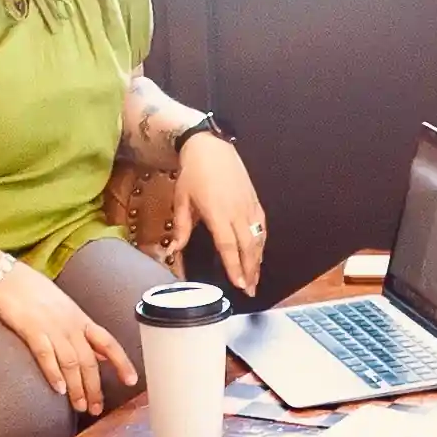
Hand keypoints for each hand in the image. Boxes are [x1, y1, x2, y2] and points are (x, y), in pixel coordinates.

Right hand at [0, 262, 137, 415]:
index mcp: (82, 320)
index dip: (121, 362)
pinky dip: (53, 373)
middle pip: (89, 360)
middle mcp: (71, 325)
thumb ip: (83, 333)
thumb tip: (100, 355)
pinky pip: (45, 354)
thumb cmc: (37, 295)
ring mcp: (51, 328)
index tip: (131, 380)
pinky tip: (58, 389)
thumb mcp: (67, 310)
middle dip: (94, 387)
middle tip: (96, 408)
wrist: (8, 279)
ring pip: (71, 362)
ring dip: (77, 387)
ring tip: (80, 406)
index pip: (109, 343)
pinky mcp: (31, 330)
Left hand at [173, 132, 267, 294]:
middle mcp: (237, 211)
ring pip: (258, 237)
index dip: (234, 266)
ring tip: (255, 277)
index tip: (239, 283)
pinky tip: (260, 253)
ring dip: (258, 259)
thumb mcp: (182, 200)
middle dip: (250, 270)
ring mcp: (248, 205)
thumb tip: (174, 251)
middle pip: (248, 246)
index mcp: (218, 212)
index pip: (228, 246)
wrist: (211, 146)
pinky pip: (262, 225)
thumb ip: (181, 228)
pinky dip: (263, 242)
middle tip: (249, 289)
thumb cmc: (193, 173)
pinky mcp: (254, 200)